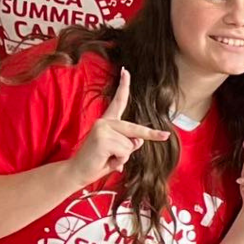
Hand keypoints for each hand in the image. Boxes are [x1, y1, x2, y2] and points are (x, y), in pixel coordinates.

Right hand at [68, 68, 170, 186]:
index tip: (126, 71)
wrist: (77, 172)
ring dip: (123, 156)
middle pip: (136, 129)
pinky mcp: (102, 139)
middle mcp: (104, 122)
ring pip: (131, 145)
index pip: (118, 102)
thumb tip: (139, 141)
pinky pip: (125, 152)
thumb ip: (129, 143)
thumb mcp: (118, 151)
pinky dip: (119, 161)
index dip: (123, 86)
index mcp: (108, 122)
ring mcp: (102, 129)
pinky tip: (106, 160)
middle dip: (152, 135)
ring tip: (108, 158)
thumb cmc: (98, 161)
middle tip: (165, 135)